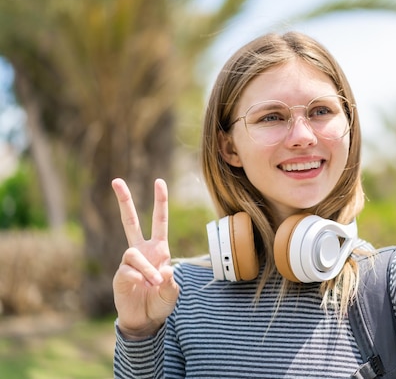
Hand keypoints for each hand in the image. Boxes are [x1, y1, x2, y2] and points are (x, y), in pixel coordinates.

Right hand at [111, 178, 178, 338]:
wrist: (145, 320)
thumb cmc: (160, 303)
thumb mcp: (172, 293)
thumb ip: (170, 283)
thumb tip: (165, 270)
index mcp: (159, 250)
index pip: (159, 221)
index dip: (160, 202)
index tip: (159, 181)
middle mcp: (143, 251)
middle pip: (131, 222)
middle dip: (125, 201)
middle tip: (116, 181)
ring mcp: (129, 262)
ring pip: (132, 253)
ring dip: (146, 269)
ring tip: (153, 283)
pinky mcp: (120, 275)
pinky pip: (128, 271)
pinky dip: (138, 278)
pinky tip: (141, 286)